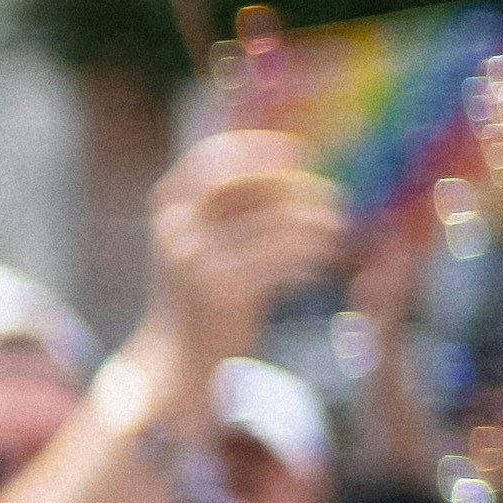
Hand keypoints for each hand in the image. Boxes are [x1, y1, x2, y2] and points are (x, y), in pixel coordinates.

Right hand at [118, 129, 344, 427]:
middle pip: (247, 184)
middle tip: (333, 198)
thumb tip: (284, 162)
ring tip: (336, 233)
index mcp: (167, 207)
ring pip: (273, 223)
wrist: (176, 356)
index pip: (212, 157)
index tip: (298, 151)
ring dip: (314, 224)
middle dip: (296, 186)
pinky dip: (306, 259)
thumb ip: (228, 207)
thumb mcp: (201, 240)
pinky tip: (314, 270)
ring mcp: (194, 257)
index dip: (257, 147)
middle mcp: (175, 227)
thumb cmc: (200, 292)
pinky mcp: (219, 289)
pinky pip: (279, 259)